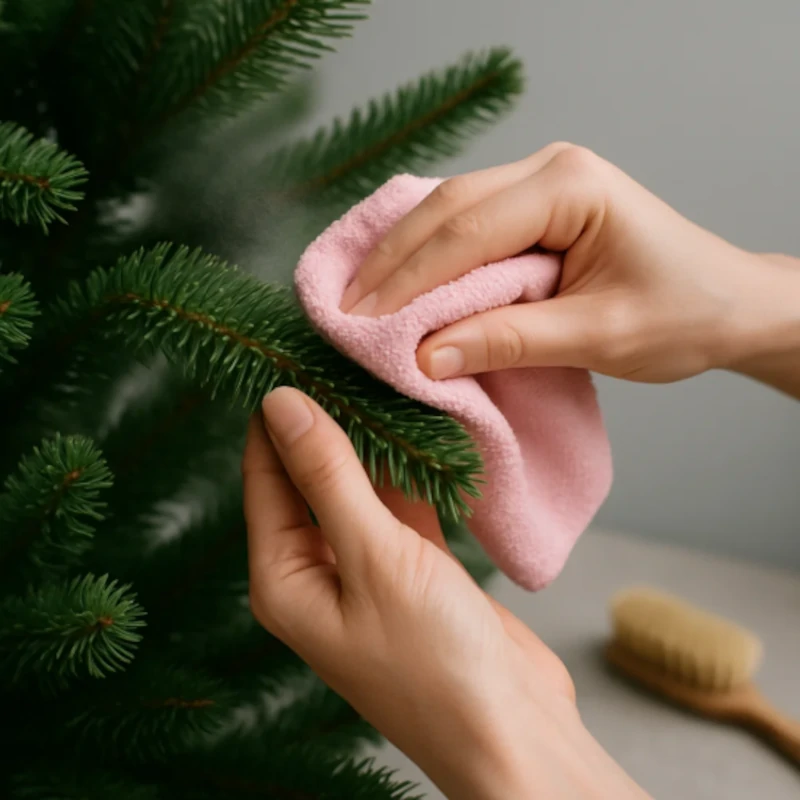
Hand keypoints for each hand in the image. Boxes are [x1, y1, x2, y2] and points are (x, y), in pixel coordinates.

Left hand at [243, 386, 648, 799]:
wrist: (512, 728)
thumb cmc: (433, 661)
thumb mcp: (373, 557)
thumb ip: (328, 478)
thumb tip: (282, 405)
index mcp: (285, 578)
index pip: (265, 476)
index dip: (277, 417)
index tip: (291, 354)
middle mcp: (318, 572)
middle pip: (310, 478)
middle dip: (327, 423)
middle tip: (346, 357)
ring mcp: (368, 570)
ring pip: (359, 488)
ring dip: (372, 444)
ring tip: (383, 380)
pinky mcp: (413, 569)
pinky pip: (400, 506)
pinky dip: (410, 473)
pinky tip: (421, 431)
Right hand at [340, 143, 799, 393]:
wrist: (728, 304)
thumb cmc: (682, 314)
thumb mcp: (599, 335)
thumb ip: (510, 339)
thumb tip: (425, 356)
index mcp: (571, 185)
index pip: (468, 228)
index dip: (408, 278)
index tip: (361, 322)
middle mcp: (549, 169)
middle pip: (445, 207)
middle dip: (390, 263)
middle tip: (341, 311)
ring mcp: (537, 184)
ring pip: (445, 211)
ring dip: (399, 257)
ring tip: (353, 300)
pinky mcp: (530, 209)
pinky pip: (462, 225)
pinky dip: (424, 256)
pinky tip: (392, 281)